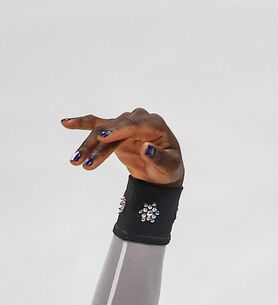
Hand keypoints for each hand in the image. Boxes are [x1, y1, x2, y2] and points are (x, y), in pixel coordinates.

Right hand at [61, 108, 184, 186]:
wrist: (163, 171)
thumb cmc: (169, 168)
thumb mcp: (170, 167)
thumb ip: (159, 158)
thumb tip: (146, 148)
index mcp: (154, 124)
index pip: (134, 125)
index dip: (118, 131)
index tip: (103, 138)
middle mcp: (138, 119)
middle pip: (114, 129)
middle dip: (99, 145)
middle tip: (87, 160)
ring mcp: (125, 123)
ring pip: (102, 130)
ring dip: (88, 146)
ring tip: (75, 161)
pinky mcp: (114, 130)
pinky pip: (96, 124)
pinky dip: (81, 123)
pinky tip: (65, 123)